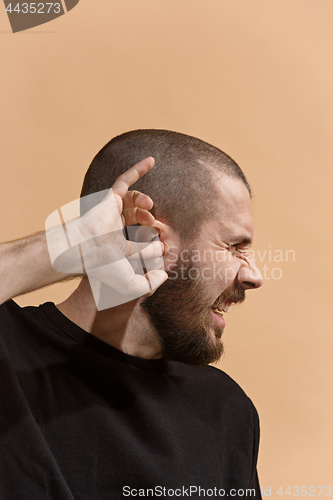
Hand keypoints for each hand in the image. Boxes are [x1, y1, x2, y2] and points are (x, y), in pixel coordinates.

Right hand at [46, 157, 167, 309]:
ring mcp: (113, 213)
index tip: (165, 250)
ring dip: (145, 206)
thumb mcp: (132, 286)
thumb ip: (151, 285)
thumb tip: (164, 274)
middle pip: (142, 221)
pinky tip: (152, 161)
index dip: (157, 246)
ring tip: (149, 212)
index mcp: (121, 247)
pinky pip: (125, 180)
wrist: (86, 250)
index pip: (145, 242)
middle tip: (158, 230)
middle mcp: (117, 228)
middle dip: (152, 226)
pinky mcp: (110, 198)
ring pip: (135, 203)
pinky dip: (137, 170)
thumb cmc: (104, 267)